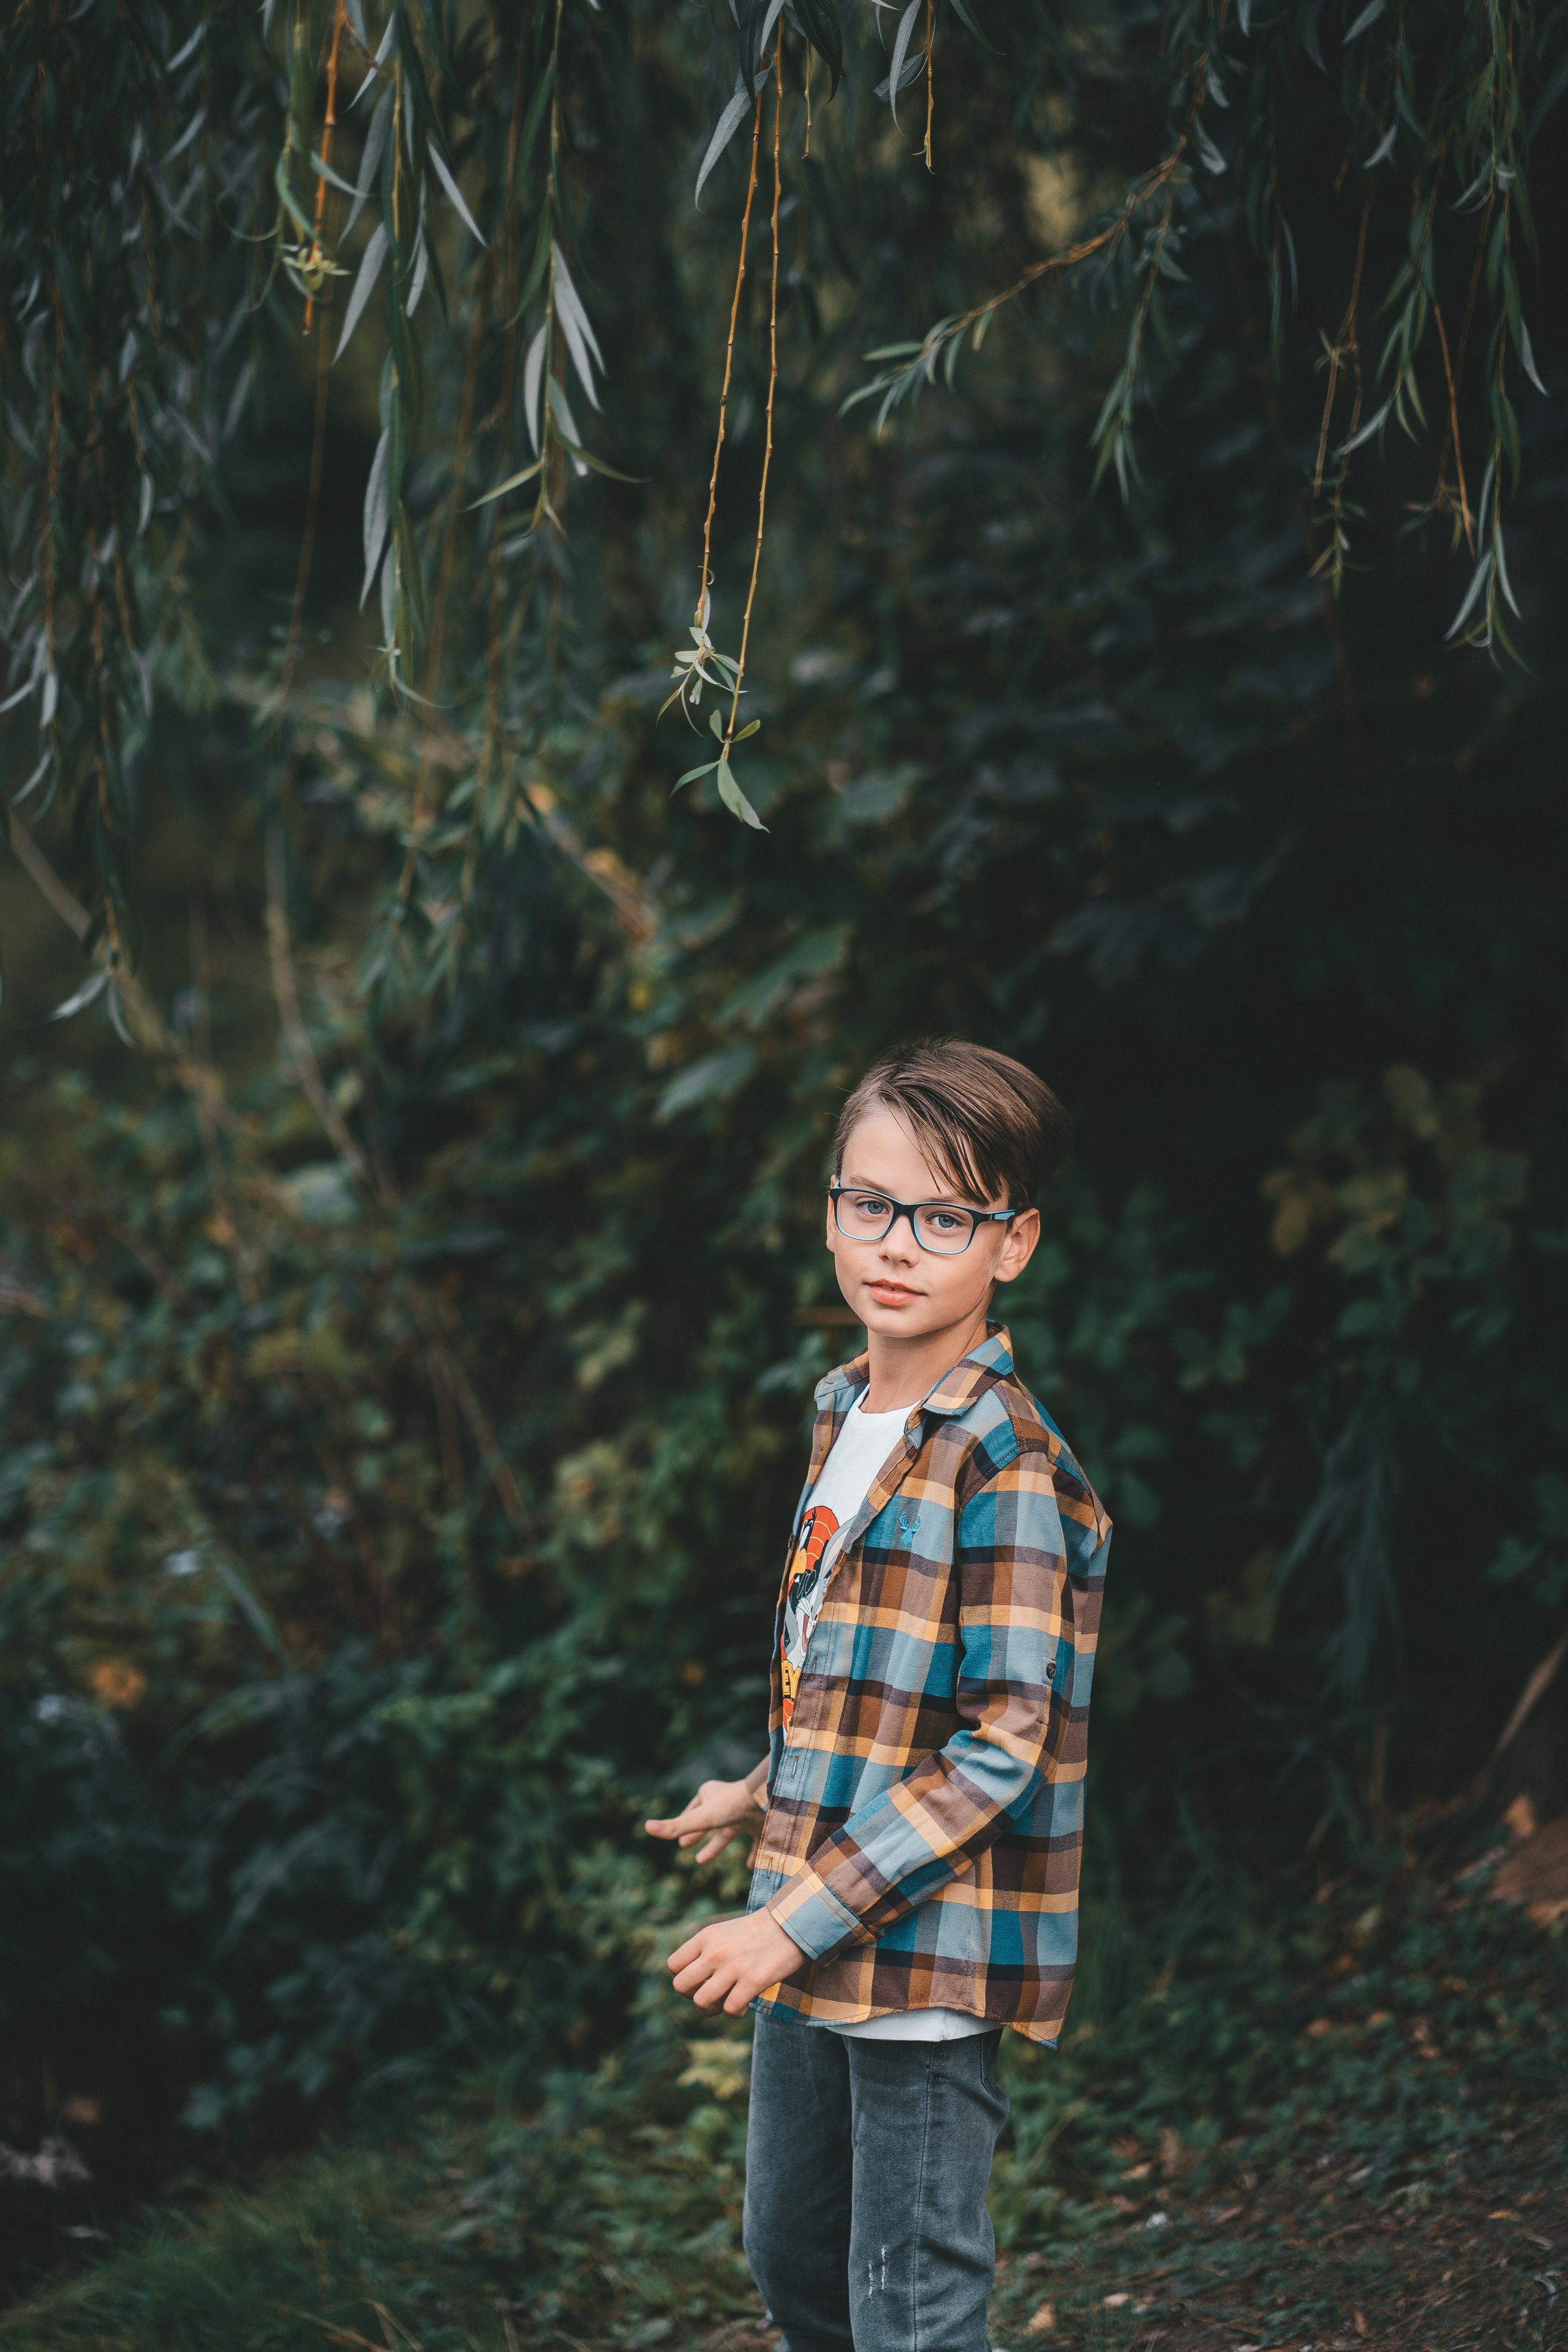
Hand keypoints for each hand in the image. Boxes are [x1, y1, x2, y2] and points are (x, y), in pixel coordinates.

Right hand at [645, 1775, 763, 1864]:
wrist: (767, 1799)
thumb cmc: (732, 1806)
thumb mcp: (701, 1818)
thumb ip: (676, 1826)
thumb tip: (646, 1827)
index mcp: (710, 1795)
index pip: (693, 1811)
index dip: (684, 1825)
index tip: (677, 1838)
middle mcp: (727, 1803)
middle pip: (708, 1822)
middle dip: (696, 1835)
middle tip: (684, 1847)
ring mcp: (745, 1813)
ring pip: (728, 1833)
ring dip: (715, 1847)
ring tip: (702, 1861)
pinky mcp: (761, 1824)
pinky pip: (756, 1841)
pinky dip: (752, 1854)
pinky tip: (749, 1867)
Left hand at [667, 1908, 805, 2015]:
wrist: (791, 1923)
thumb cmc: (757, 1931)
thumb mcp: (723, 1932)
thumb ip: (705, 1951)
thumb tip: (694, 1981)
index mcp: (705, 1937)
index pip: (673, 1966)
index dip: (683, 1978)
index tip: (700, 1980)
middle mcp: (714, 1952)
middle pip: (681, 1987)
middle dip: (693, 1997)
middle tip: (711, 1995)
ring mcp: (732, 1967)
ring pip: (702, 2002)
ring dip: (712, 2009)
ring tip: (726, 2002)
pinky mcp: (752, 1981)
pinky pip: (730, 2010)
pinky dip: (735, 2012)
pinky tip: (744, 2003)